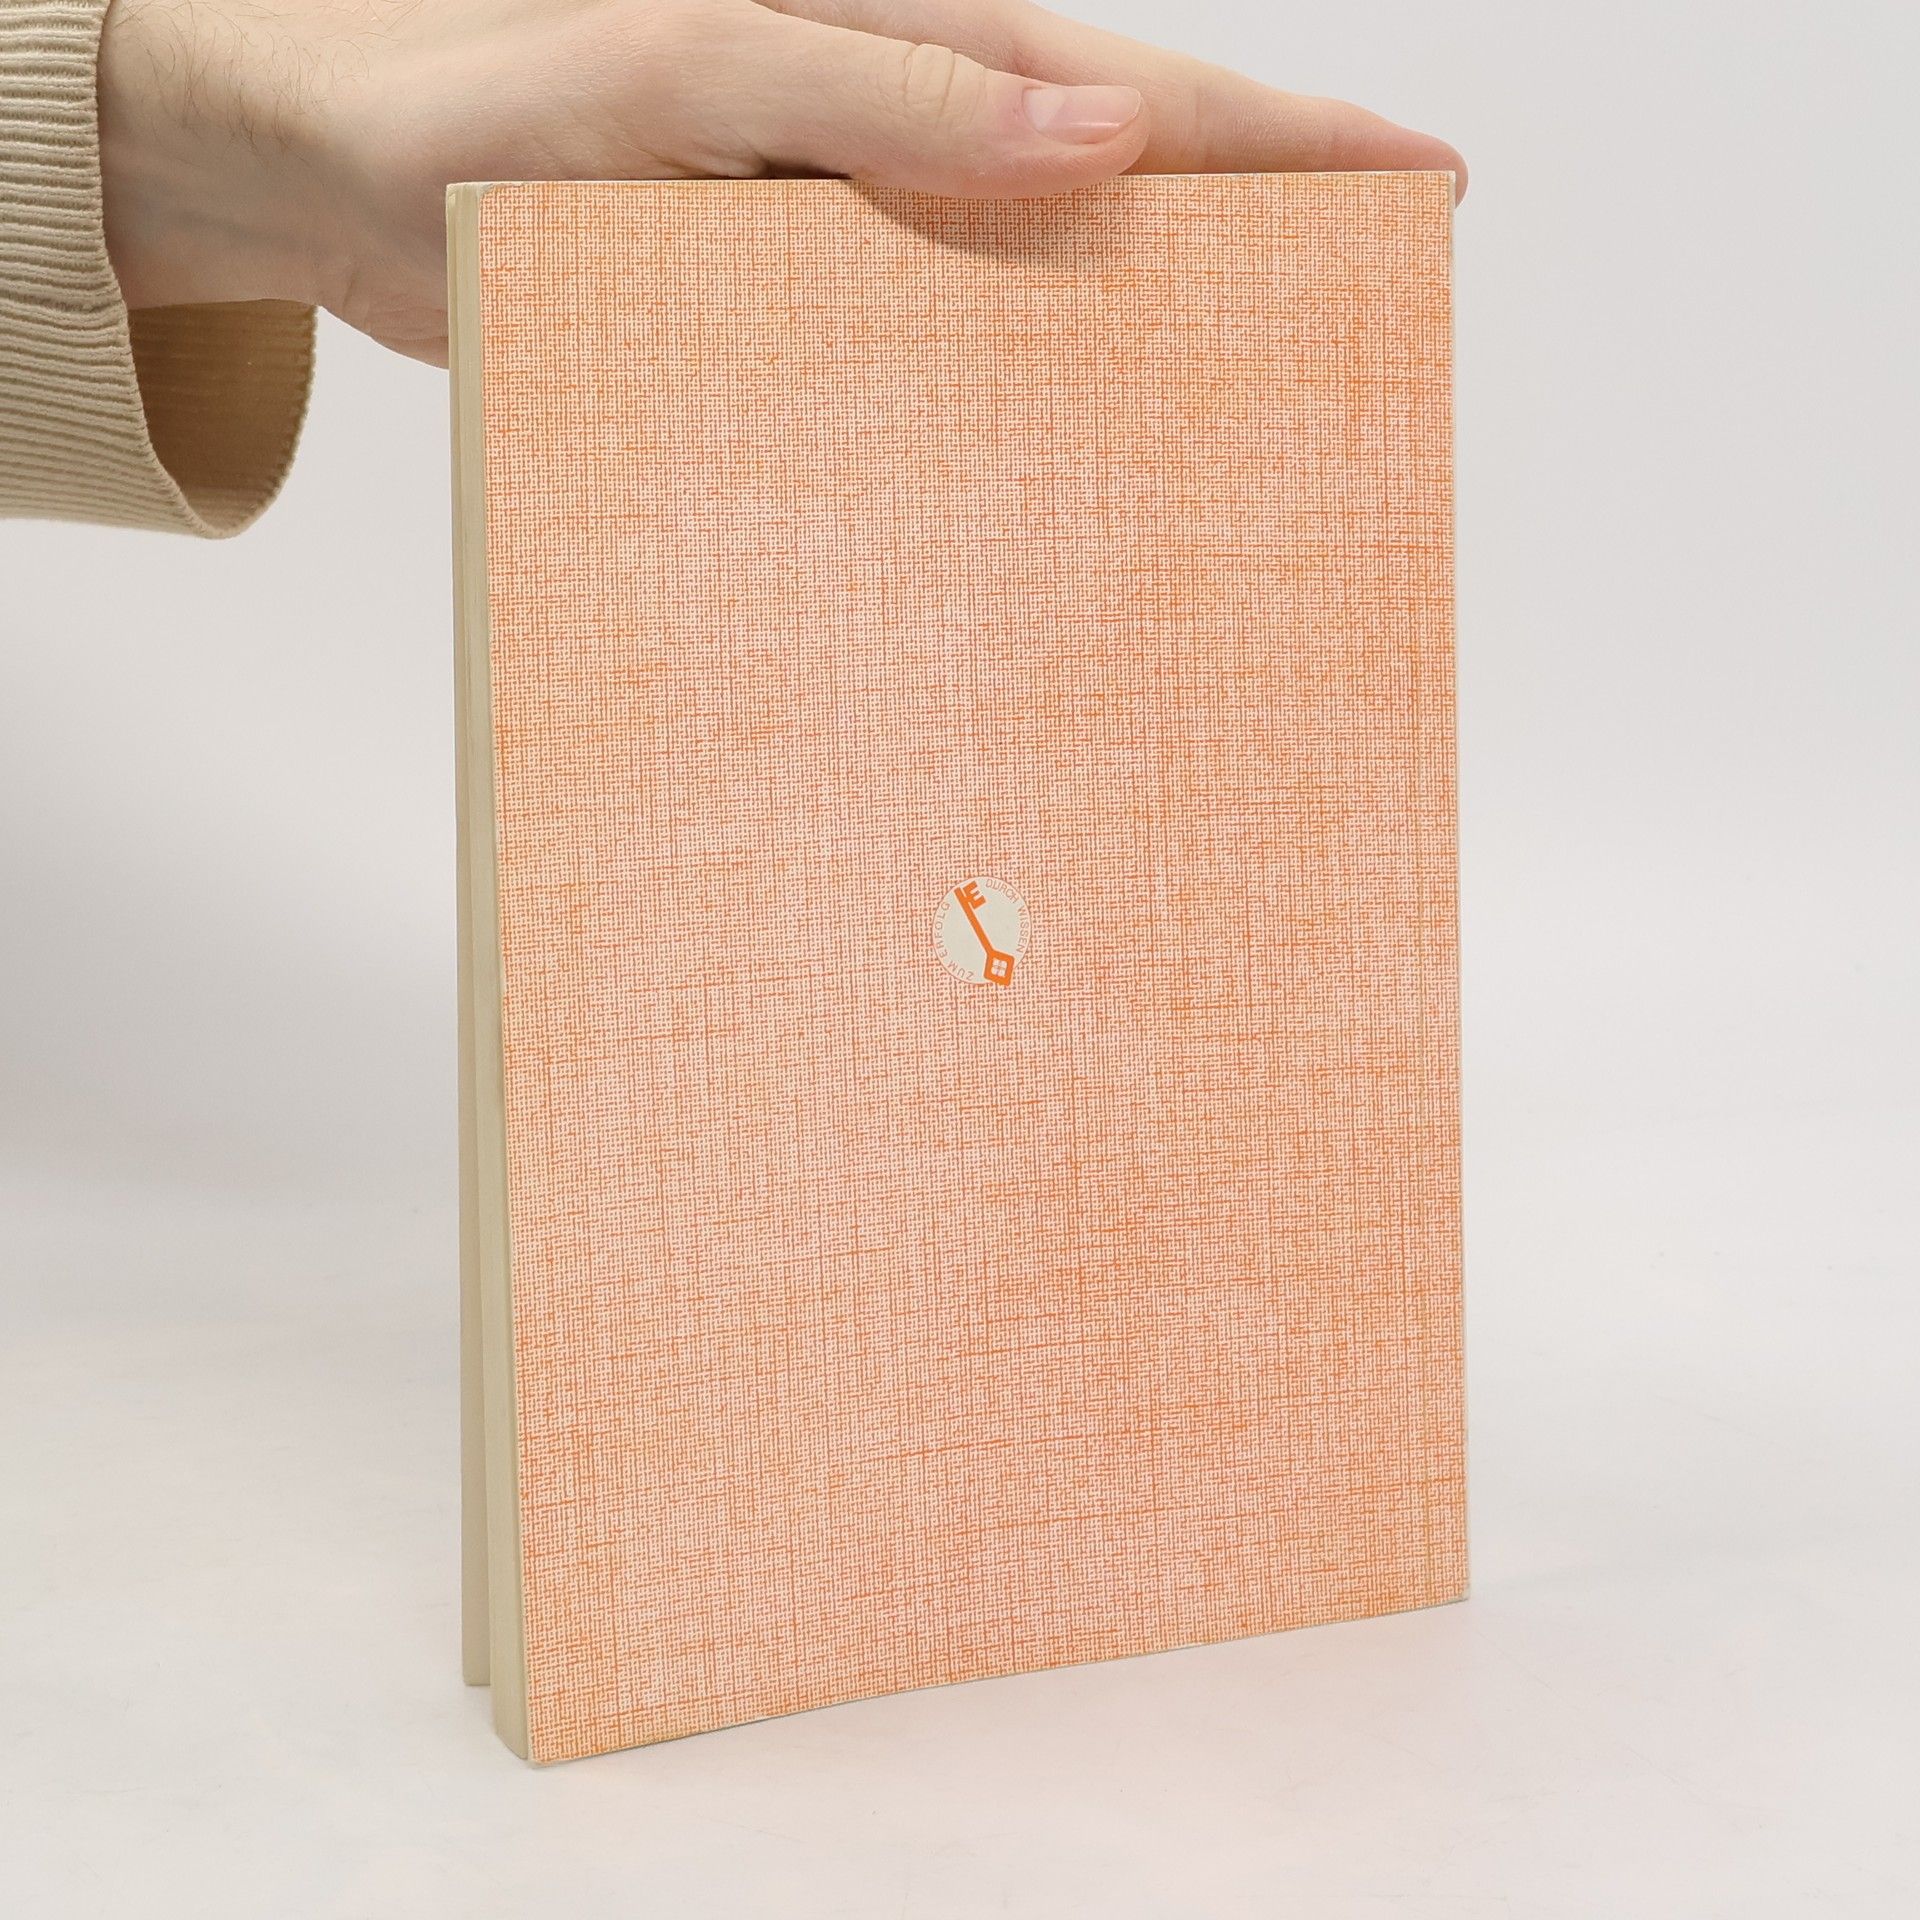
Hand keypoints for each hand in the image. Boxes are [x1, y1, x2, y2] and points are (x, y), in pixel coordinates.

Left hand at [98, 0, 1464, 364]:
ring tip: (1232, 457)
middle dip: (1247, 261)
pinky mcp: (785, 333)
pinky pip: (920, 384)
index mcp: (899, 56)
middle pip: (1116, 202)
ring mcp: (847, 249)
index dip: (1288, 140)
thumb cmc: (488, 100)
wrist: (337, 183)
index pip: (1140, 93)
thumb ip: (884, 94)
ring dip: (1126, 367)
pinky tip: (1033, 496)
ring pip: (1027, 307)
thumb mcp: (690, 73)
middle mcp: (894, 153)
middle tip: (1363, 344)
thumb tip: (1099, 131)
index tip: (1424, 186)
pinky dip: (987, 435)